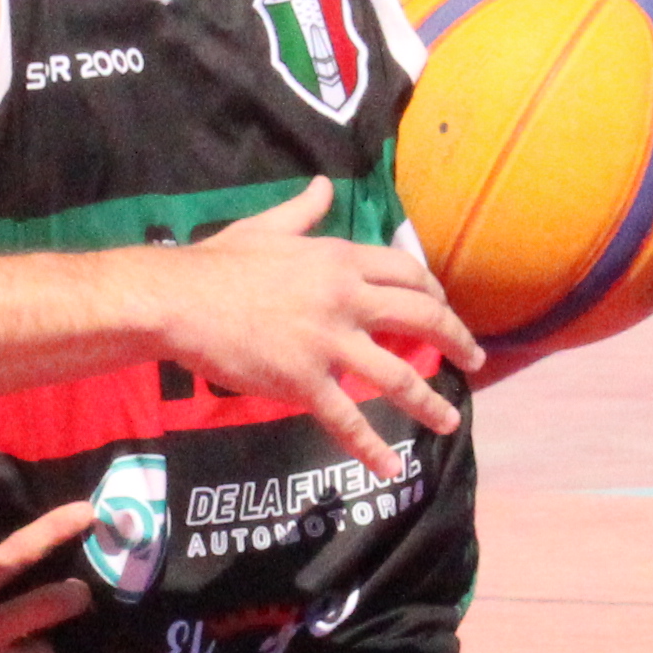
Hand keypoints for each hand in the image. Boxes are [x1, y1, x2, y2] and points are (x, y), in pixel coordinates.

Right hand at [160, 180, 475, 473]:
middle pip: (419, 318)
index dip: (433, 291)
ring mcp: (328, 343)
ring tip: (450, 420)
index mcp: (338, 259)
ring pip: (396, 376)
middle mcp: (346, 299)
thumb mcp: (266, 227)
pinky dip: (371, 447)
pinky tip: (391, 467)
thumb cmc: (216, 262)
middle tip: (473, 360)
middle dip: (455, 339)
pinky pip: (347, 419)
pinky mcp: (305, 382)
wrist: (179, 301)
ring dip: (429, 402)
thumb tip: (325, 185)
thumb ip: (304, 211)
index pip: (405, 272)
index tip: (443, 307)